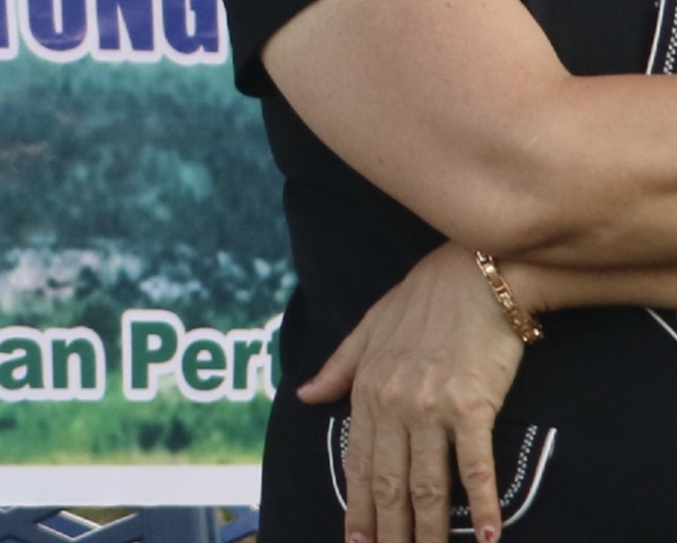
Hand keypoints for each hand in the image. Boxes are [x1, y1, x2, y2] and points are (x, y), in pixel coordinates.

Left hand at [300, 241, 520, 542]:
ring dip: (428, 529)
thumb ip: (337, 368)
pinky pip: (475, 464)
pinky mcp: (473, 406)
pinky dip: (482, 503)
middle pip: (387, 482)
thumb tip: (303, 395)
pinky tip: (488, 535)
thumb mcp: (368, 329)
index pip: (357, 462)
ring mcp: (431, 407)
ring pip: (426, 483)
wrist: (475, 274)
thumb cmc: (423, 300)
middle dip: (387, 529)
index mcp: (366, 389)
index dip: (356, 507)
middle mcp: (393, 403)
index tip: (356, 540)